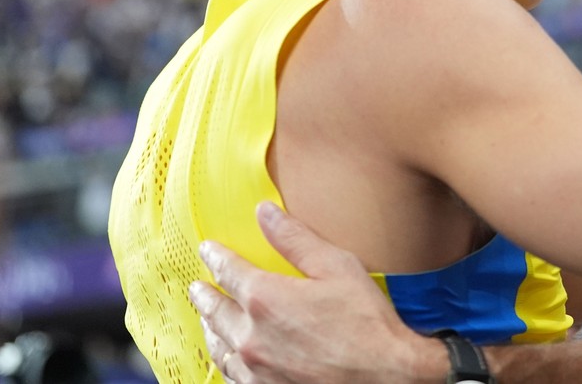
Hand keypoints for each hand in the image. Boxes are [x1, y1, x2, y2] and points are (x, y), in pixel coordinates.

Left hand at [187, 202, 442, 383]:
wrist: (383, 378)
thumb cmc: (367, 324)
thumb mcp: (337, 268)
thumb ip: (297, 240)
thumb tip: (266, 213)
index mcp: (265, 299)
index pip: (230, 271)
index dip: (216, 257)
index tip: (208, 250)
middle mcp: (251, 336)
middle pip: (216, 310)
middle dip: (205, 295)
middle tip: (197, 287)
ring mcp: (254, 370)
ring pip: (219, 345)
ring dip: (210, 328)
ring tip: (207, 320)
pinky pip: (231, 374)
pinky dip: (226, 359)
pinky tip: (230, 356)